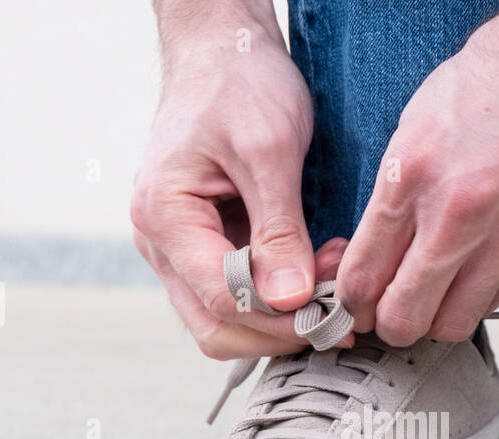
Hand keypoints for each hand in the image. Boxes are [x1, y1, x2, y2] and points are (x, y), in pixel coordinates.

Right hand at [131, 1, 350, 358]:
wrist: (222, 49)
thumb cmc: (239, 82)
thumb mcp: (269, 150)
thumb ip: (280, 230)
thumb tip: (290, 302)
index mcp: (164, 216)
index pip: (223, 300)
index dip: (282, 320)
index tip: (335, 314)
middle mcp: (160, 242)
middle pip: (217, 327)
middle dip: (281, 329)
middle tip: (339, 310)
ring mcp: (178, 248)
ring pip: (226, 320)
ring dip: (282, 317)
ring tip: (332, 283)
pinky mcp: (203, 246)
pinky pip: (237, 294)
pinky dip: (278, 296)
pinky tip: (316, 269)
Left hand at [337, 0, 498, 345]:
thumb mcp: (423, 119)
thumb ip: (399, 191)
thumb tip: (380, 248)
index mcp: (413, 175)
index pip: (361, 279)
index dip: (352, 304)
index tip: (356, 304)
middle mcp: (459, 214)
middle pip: (403, 318)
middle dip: (390, 322)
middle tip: (394, 310)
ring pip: (454, 324)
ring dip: (439, 317)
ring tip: (442, 293)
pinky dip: (485, 293)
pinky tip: (485, 265)